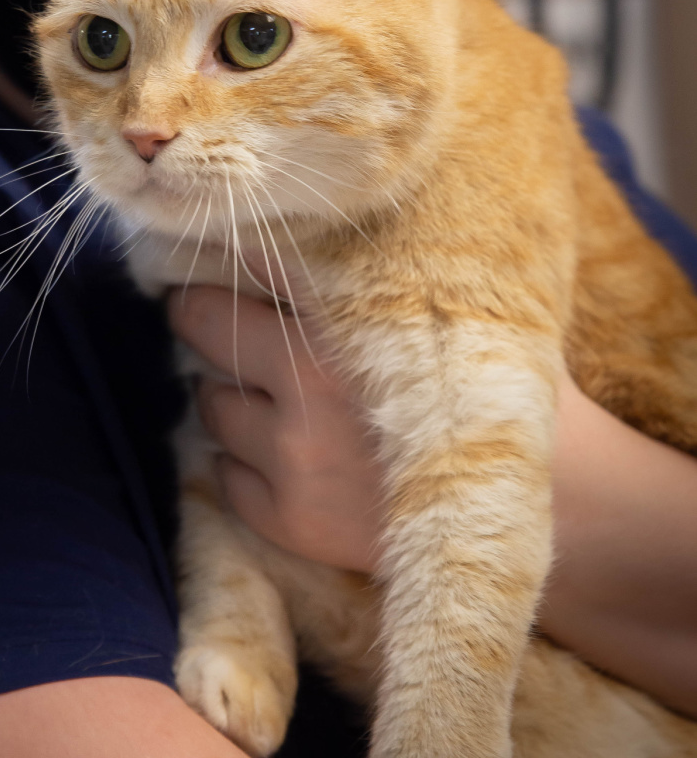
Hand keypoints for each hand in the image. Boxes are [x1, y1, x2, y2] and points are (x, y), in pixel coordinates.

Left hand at [169, 285, 696, 716]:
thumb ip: (359, 278)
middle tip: (220, 315)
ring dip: (232, 395)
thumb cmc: (495, 385)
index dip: (217, 253)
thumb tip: (279, 238)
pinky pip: (225, 475)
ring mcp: (292, 457)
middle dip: (207, 317)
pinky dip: (245, 463)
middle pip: (200, 323)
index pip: (239, 258)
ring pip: (210, 402)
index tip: (207, 252)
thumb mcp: (442, 303)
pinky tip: (291, 455)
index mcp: (343, 316)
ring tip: (278, 396)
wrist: (558, 504)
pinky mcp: (289, 520)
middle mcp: (306, 382)